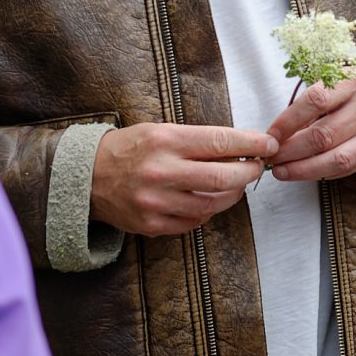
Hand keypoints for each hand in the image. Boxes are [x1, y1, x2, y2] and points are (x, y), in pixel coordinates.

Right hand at [90, 122, 277, 237]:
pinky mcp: (153, 224)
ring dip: (233, 194)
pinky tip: (210, 199)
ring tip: (237, 183)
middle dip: (249, 172)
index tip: (268, 144)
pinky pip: (195, 221)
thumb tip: (241, 147)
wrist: (86, 178)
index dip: (251, 143)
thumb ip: (198, 140)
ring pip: (213, 203)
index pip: (220, 141)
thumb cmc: (130, 150)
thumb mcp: (160, 131)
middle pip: (224, 176)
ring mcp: (157, 202)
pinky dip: (208, 210)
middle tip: (257, 167)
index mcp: (165, 141)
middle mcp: (161, 171)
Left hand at [265, 70, 355, 182]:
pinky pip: (346, 170)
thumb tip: (275, 138)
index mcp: (353, 82)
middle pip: (325, 135)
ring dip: (304, 169)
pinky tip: (304, 172)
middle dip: (292, 151)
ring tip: (282, 171)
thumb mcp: (328, 87)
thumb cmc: (345, 94)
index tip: (270, 137)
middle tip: (272, 159)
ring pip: (337, 158)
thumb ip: (305, 108)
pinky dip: (321, 174)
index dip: (288, 122)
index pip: (315, 102)